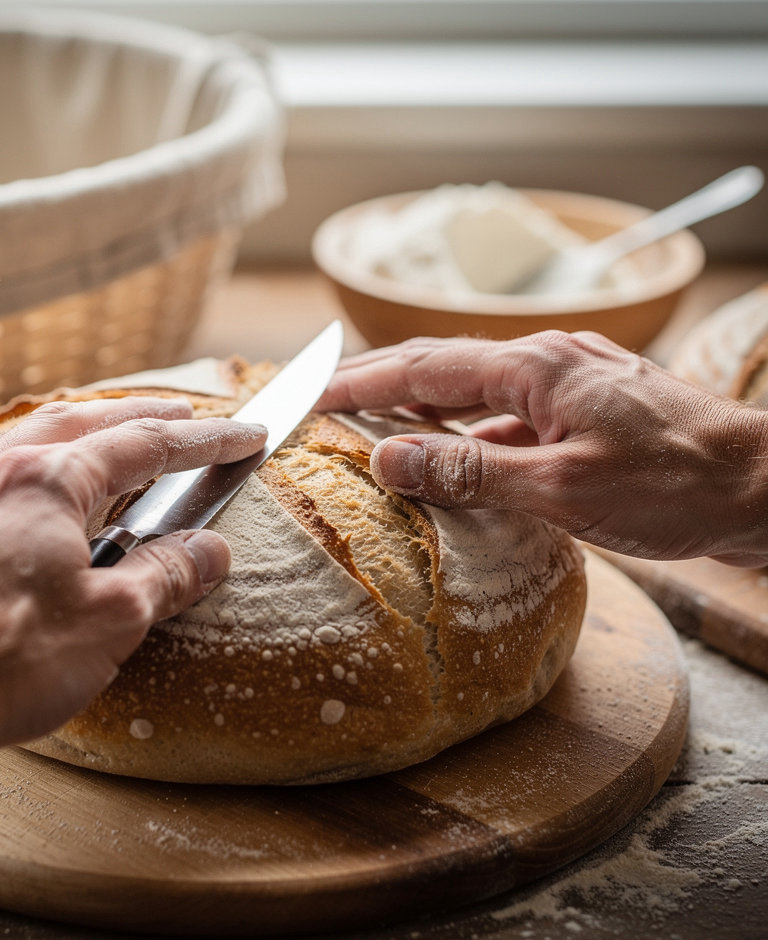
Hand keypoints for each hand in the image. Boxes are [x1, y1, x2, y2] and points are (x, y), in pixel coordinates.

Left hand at [0, 397, 267, 774]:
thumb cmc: (8, 659)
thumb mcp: (113, 619)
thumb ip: (166, 575)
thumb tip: (208, 552)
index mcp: (47, 482)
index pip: (144, 446)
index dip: (203, 441)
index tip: (243, 435)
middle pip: (75, 426)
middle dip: (135, 418)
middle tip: (179, 416)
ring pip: (12, 452)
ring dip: (65, 440)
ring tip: (95, 441)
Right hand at [316, 331, 767, 566]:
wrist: (764, 488)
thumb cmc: (675, 485)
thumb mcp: (562, 488)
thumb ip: (471, 472)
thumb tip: (389, 456)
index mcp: (534, 368)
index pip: (420, 366)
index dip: (356, 379)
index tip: (305, 391)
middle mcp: (547, 363)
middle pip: (440, 365)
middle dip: (376, 380)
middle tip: (322, 395)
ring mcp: (569, 385)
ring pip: (473, 391)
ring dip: (420, 406)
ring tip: (372, 423)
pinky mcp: (586, 413)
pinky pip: (507, 417)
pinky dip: (467, 435)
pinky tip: (455, 460)